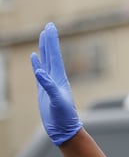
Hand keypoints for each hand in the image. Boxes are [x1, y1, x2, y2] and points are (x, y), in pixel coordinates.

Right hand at [30, 22, 81, 145]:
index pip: (55, 55)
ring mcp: (50, 83)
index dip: (52, 41)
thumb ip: (49, 86)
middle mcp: (56, 78)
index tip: (50, 27)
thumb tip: (39, 72)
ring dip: (44, 49)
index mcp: (60, 78)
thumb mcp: (58, 101)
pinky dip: (37, 64)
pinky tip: (35, 57)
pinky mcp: (44, 90)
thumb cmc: (65, 117)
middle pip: (51, 54)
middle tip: (49, 26)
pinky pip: (40, 72)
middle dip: (49, 40)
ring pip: (46, 61)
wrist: (64, 130)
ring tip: (43, 37)